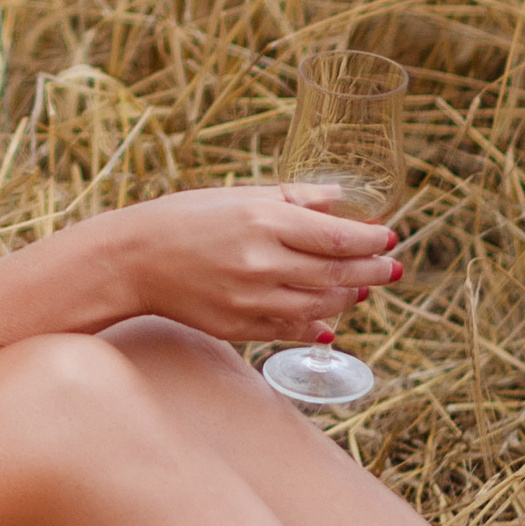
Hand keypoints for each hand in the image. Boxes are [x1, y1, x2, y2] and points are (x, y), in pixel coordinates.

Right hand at [118, 185, 401, 344]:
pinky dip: (316, 325)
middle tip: (393, 267)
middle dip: (373, 271)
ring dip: (349, 298)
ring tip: (363, 288)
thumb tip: (341, 199)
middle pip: (337, 274)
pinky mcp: (239, 327)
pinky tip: (329, 320)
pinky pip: (291, 330)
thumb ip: (294, 198)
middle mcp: (261, 263)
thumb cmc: (184, 218)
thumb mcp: (239, 195)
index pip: (337, 237)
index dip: (371, 240)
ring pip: (321, 306)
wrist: (132, 260)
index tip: (390, 237)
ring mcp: (251, 300)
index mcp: (263, 221)